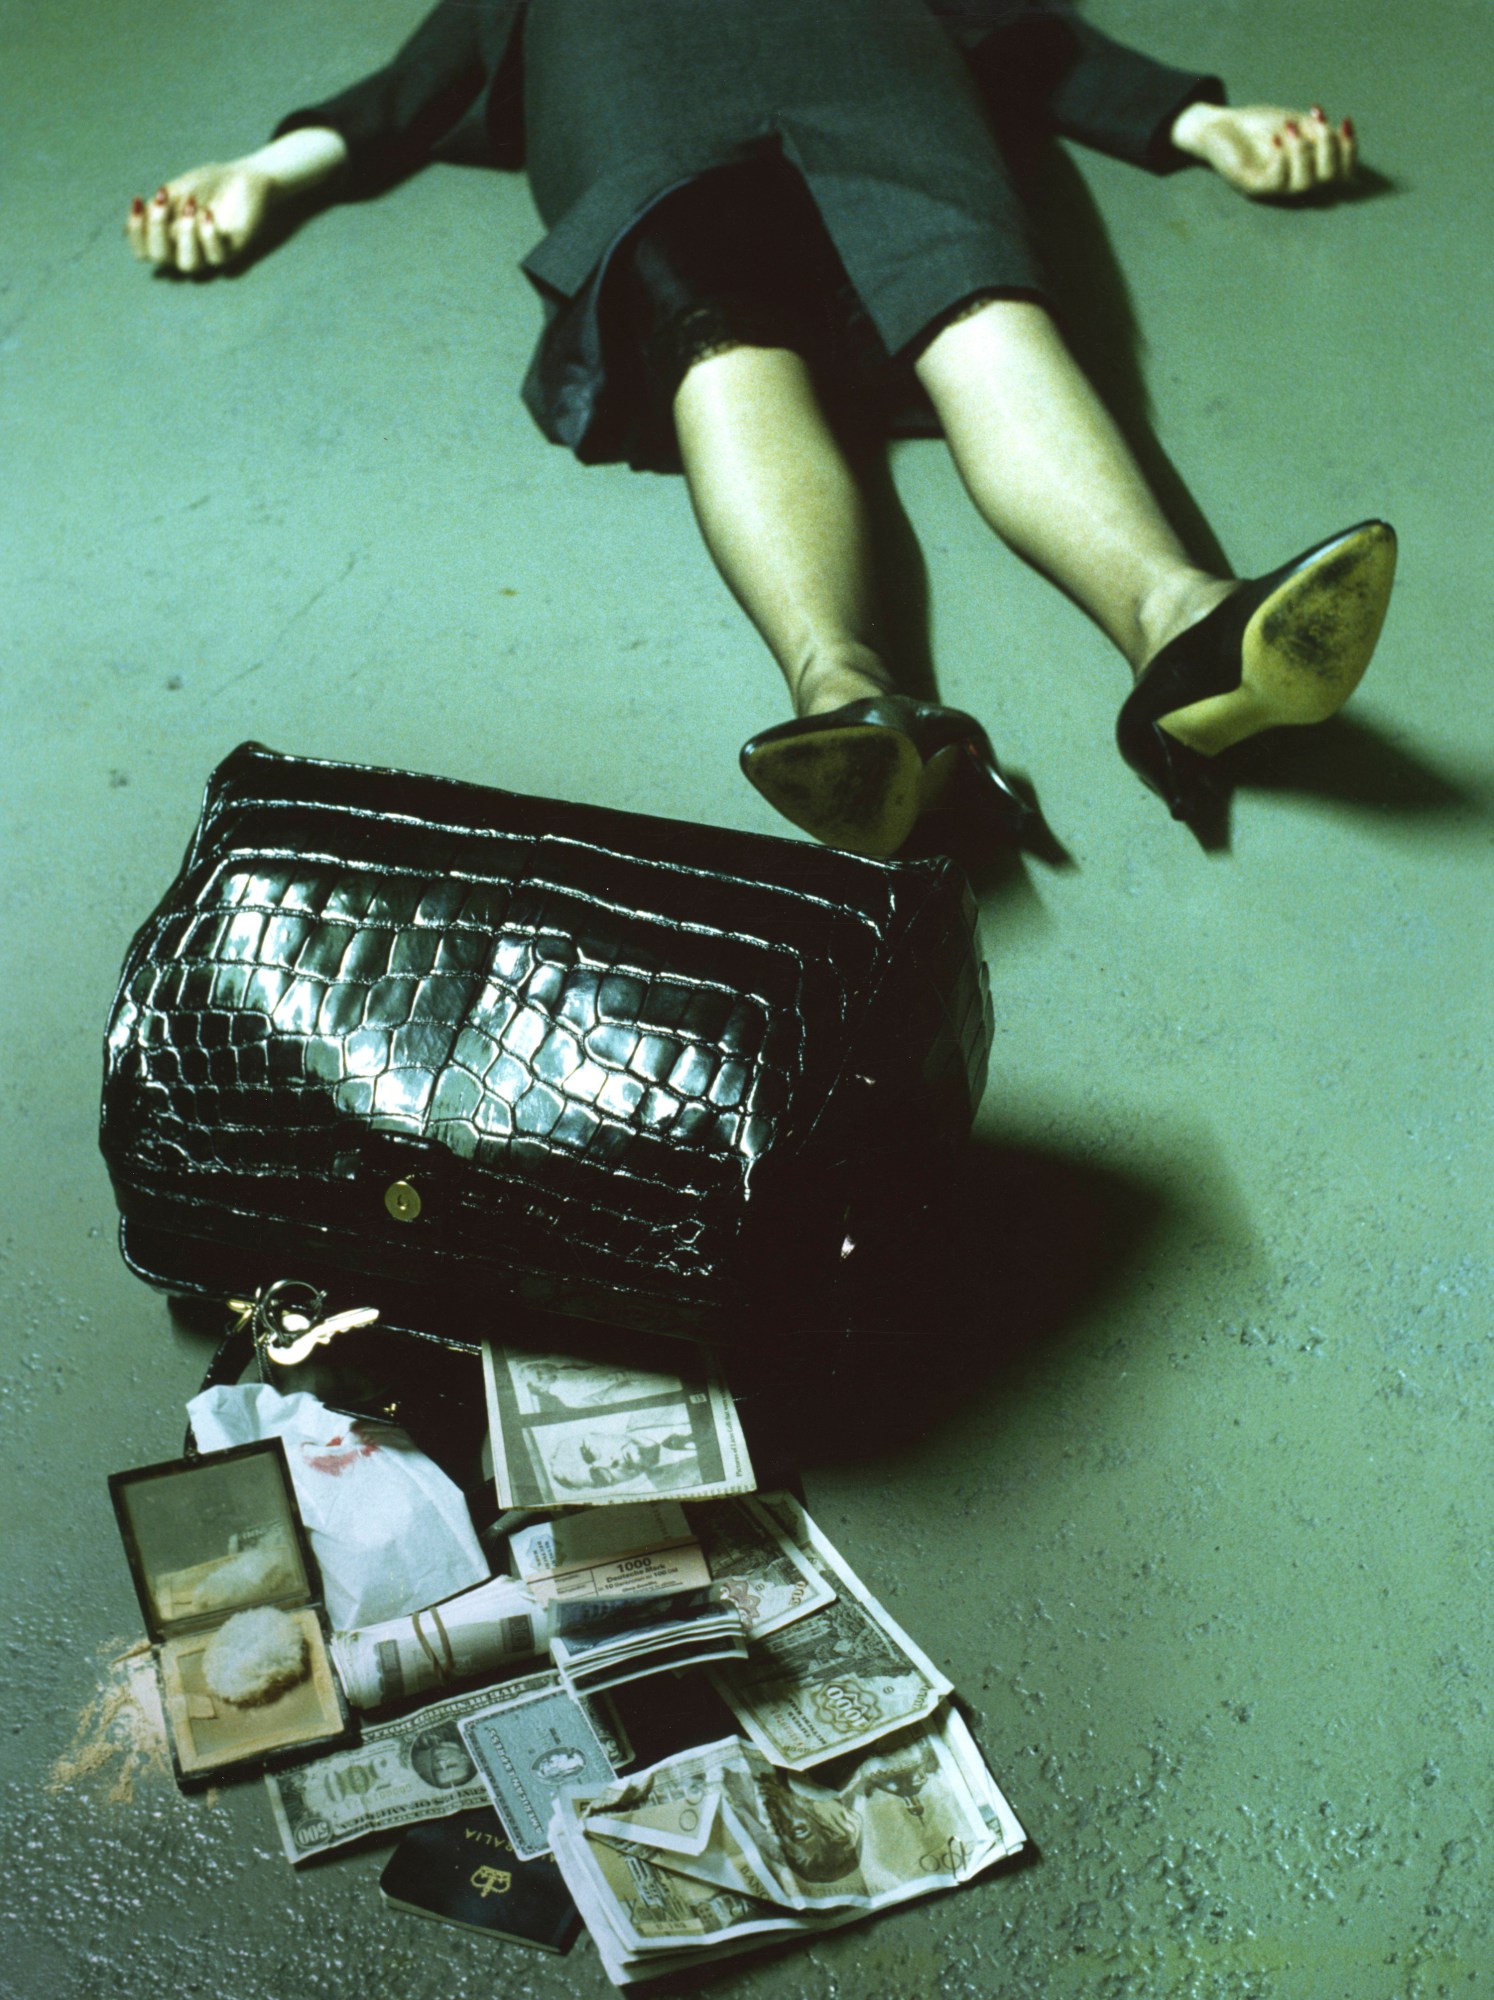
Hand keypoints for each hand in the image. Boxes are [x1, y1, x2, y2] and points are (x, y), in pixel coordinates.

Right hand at [125, 160, 275, 272]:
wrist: (245, 176)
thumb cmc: (208, 185)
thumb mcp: (175, 192)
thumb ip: (155, 209)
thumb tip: (126, 231)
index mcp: (171, 239)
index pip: (145, 251)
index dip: (136, 232)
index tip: (138, 201)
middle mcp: (188, 251)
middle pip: (161, 258)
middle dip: (155, 229)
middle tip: (160, 200)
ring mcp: (211, 253)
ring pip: (189, 264)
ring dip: (184, 234)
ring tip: (190, 205)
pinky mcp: (234, 249)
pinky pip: (217, 256)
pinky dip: (208, 235)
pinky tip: (206, 212)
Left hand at [1171, 102, 1357, 198]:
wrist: (1222, 125)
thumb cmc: (1260, 127)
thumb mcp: (1297, 124)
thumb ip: (1319, 132)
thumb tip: (1341, 134)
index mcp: (1310, 169)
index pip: (1342, 172)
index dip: (1350, 149)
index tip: (1344, 120)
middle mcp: (1295, 184)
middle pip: (1329, 179)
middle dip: (1330, 147)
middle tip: (1316, 122)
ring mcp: (1275, 189)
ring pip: (1305, 182)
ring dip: (1303, 149)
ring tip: (1288, 126)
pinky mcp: (1254, 187)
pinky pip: (1278, 180)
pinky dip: (1282, 156)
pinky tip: (1276, 136)